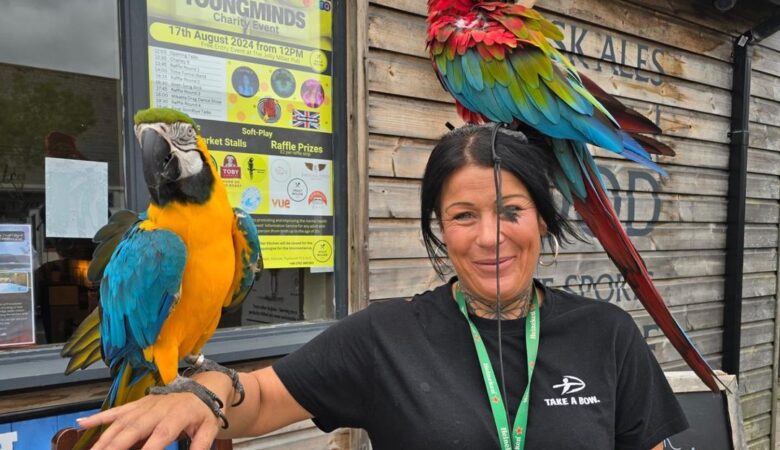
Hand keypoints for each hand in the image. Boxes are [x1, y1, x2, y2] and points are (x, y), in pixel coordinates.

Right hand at [77, 391, 220, 449]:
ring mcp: (144, 405)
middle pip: (133, 429)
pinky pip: (116, 410)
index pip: (160, 435)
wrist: (203, 388)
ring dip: (104, 438)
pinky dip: (99, 417)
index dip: (149, 449)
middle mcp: (156, 409)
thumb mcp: (209, 430)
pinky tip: (82, 423)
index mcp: (176, 416)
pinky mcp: (137, 404)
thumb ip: (199, 446)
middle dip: (115, 446)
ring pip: (120, 422)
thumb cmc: (203, 413)